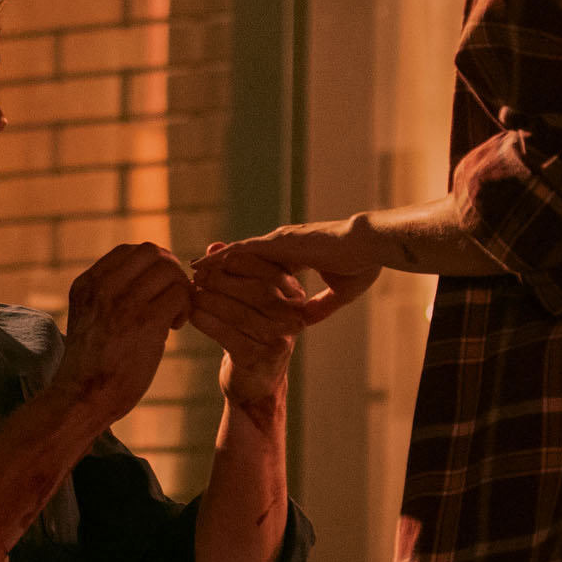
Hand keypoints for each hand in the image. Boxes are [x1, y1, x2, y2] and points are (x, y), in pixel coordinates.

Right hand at [56, 242, 192, 412]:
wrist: (81, 399)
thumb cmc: (92, 367)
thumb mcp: (90, 319)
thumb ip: (110, 296)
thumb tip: (152, 281)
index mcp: (87, 283)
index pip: (128, 250)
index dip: (151, 265)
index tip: (155, 290)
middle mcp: (102, 286)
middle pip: (152, 251)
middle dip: (170, 271)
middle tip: (171, 299)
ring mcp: (123, 301)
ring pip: (169, 270)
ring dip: (180, 290)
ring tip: (173, 317)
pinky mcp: (145, 320)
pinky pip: (180, 293)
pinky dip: (185, 307)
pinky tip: (175, 327)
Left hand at [188, 256, 310, 406]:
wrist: (255, 382)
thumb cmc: (249, 332)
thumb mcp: (246, 299)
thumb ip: (233, 272)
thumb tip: (214, 247)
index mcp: (294, 296)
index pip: (269, 271)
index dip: (239, 262)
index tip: (211, 260)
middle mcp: (293, 317)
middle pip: (258, 291)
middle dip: (223, 281)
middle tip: (197, 277)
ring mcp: (279, 340)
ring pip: (241, 313)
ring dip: (212, 301)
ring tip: (192, 294)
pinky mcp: (259, 360)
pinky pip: (229, 336)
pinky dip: (208, 323)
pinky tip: (193, 315)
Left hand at [200, 220, 383, 322]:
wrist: (368, 246)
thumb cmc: (362, 265)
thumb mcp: (340, 292)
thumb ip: (322, 304)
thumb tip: (308, 318)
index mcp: (298, 255)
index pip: (264, 267)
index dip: (245, 275)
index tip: (228, 282)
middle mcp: (284, 246)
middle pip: (245, 259)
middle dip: (223, 269)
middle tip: (199, 277)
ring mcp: (279, 242)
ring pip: (238, 254)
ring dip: (215, 263)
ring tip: (193, 271)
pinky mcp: (276, 244)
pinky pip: (240, 252)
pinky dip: (220, 258)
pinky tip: (202, 265)